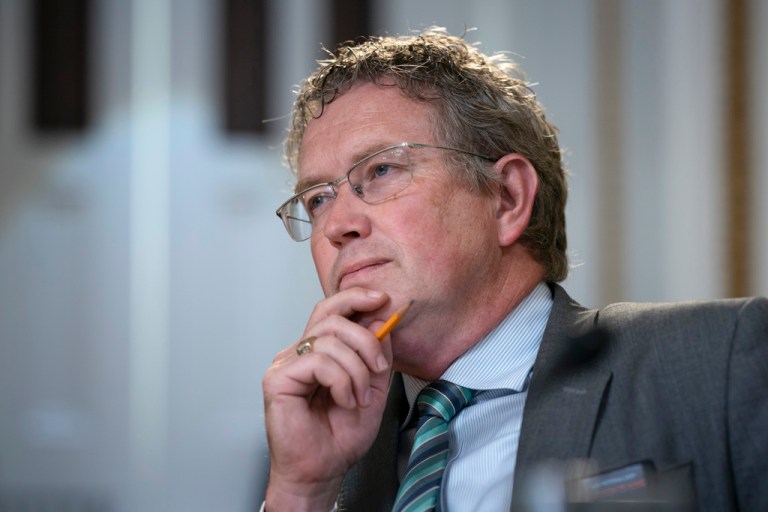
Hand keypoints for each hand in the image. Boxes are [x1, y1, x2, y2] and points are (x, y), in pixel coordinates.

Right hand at [263, 288, 392, 510]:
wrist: (323, 469)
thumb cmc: (340, 436)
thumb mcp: (373, 388)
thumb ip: (377, 355)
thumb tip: (383, 322)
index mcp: (319, 351)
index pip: (332, 310)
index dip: (356, 298)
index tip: (383, 300)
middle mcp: (300, 352)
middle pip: (332, 318)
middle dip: (364, 338)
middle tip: (377, 365)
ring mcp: (286, 364)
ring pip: (328, 340)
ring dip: (355, 370)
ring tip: (358, 398)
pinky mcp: (277, 379)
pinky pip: (318, 362)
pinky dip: (340, 381)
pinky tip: (343, 400)